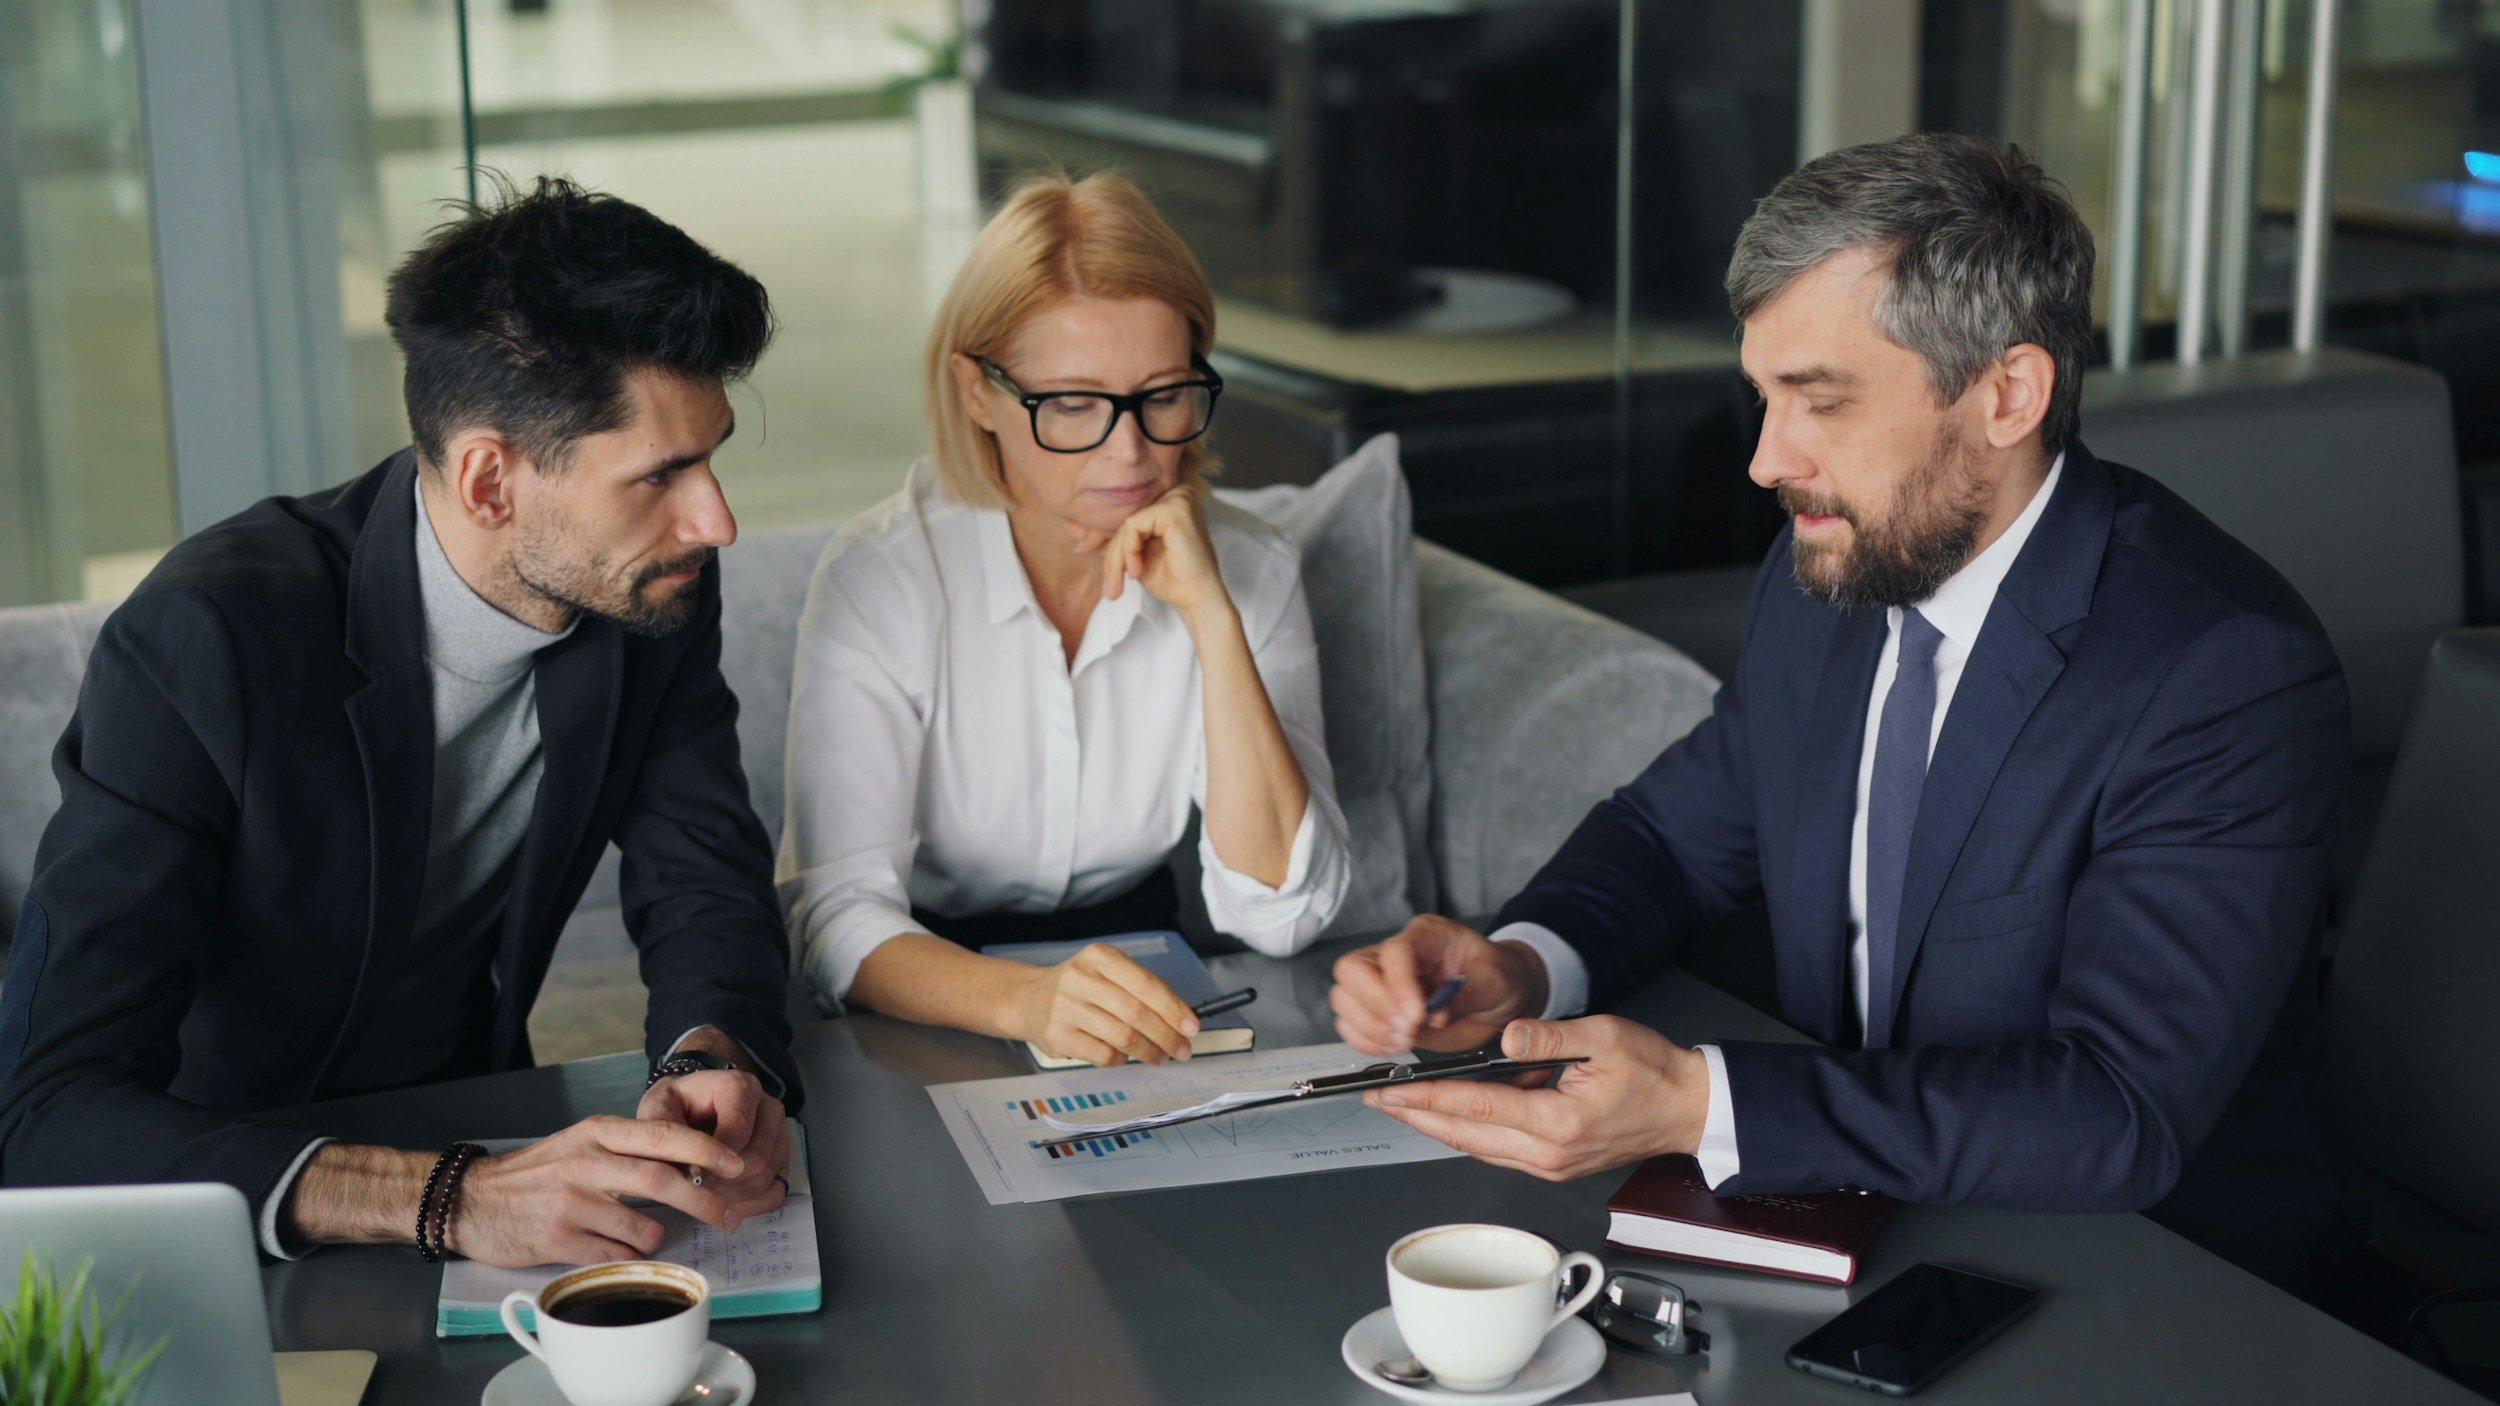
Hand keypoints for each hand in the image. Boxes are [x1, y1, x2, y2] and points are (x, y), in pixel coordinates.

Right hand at [447, 1115, 748, 1268]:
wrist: (469, 1199)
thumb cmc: (534, 1173)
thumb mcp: (580, 1143)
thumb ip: (627, 1149)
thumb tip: (689, 1164)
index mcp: (598, 1132)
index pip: (665, 1135)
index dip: (707, 1151)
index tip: (738, 1164)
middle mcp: (587, 1163)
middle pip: (663, 1180)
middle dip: (705, 1200)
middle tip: (729, 1214)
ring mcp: (572, 1203)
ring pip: (643, 1227)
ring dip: (656, 1238)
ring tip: (645, 1236)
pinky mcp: (558, 1240)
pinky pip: (614, 1256)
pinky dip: (627, 1259)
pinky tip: (615, 1252)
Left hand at [638, 1068, 791, 1220]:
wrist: (688, 1108)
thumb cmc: (673, 1108)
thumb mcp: (657, 1112)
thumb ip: (667, 1137)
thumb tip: (691, 1174)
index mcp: (740, 1087)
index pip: (738, 1131)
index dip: (714, 1162)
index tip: (691, 1178)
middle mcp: (767, 1107)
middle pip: (756, 1158)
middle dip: (724, 1182)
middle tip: (696, 1191)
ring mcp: (779, 1133)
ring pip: (766, 1177)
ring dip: (735, 1196)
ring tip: (706, 1196)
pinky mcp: (782, 1157)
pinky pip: (775, 1190)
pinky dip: (751, 1205)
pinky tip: (725, 1204)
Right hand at [1009, 942, 1201, 1066]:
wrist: (1028, 999)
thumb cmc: (1080, 987)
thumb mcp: (1107, 972)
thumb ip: (1141, 989)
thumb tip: (1181, 1020)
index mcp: (1099, 957)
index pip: (1146, 984)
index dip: (1173, 1008)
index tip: (1191, 1027)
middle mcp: (1080, 978)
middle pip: (1136, 1013)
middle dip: (1166, 1035)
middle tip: (1182, 1050)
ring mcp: (1066, 1008)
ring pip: (1122, 1037)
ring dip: (1148, 1051)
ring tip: (1160, 1056)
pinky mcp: (1057, 1036)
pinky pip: (1103, 1055)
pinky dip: (1121, 1059)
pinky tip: (1124, 1056)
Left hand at [1067, 483, 1231, 624]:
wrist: (1197, 601)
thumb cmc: (1171, 579)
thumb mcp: (1131, 554)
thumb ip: (1106, 537)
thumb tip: (1068, 525)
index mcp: (1168, 498)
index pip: (1125, 511)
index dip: (1102, 535)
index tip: (1080, 549)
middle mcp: (1175, 491)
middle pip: (1124, 516)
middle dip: (1108, 551)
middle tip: (1107, 585)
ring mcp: (1178, 497)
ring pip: (1126, 522)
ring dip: (1117, 557)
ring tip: (1119, 584)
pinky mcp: (1175, 509)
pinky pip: (1133, 525)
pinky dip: (1128, 551)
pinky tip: (1137, 571)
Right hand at [1330, 914, 1548, 1055]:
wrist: (1500, 998)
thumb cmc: (1500, 978)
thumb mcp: (1496, 980)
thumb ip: (1464, 995)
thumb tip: (1433, 1014)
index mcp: (1426, 936)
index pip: (1393, 953)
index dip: (1398, 985)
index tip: (1417, 1016)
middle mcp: (1395, 956)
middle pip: (1352, 970)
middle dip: (1376, 1007)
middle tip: (1409, 1031)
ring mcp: (1383, 983)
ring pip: (1344, 998)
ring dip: (1369, 1028)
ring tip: (1405, 1040)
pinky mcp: (1380, 1012)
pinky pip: (1350, 1025)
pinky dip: (1366, 1041)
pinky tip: (1394, 1046)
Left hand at [1361, 1016, 1710, 1180]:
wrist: (1687, 1109)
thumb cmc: (1653, 1071)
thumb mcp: (1604, 1036)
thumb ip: (1549, 1036)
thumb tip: (1506, 1036)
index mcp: (1559, 1121)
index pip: (1476, 1107)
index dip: (1426, 1097)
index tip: (1390, 1089)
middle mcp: (1549, 1151)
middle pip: (1465, 1135)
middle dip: (1416, 1116)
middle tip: (1377, 1098)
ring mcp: (1550, 1163)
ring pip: (1476, 1147)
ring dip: (1436, 1126)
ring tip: (1402, 1105)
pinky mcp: (1553, 1163)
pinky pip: (1497, 1149)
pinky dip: (1467, 1131)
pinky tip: (1449, 1115)